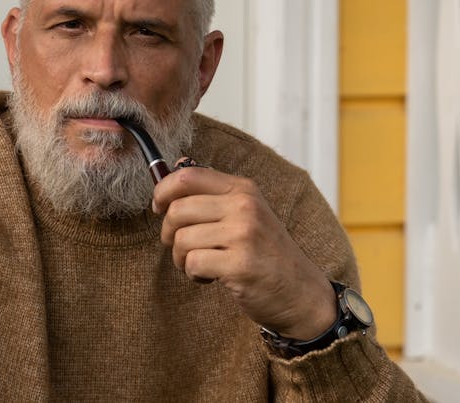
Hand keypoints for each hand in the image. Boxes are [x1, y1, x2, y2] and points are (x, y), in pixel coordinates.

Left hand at [153, 163, 337, 339]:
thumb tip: (173, 169)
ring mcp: (244, 234)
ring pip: (182, 239)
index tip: (159, 208)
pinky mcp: (240, 264)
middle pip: (177, 210)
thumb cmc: (266, 252)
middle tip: (182, 247)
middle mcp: (244, 206)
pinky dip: (194, 274)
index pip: (187, 176)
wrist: (301, 291)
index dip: (162, 191)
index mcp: (242, 189)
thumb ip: (213, 194)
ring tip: (202, 264)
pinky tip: (211, 277)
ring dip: (182, 258)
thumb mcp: (247, 213)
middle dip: (169, 233)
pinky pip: (193, 263)